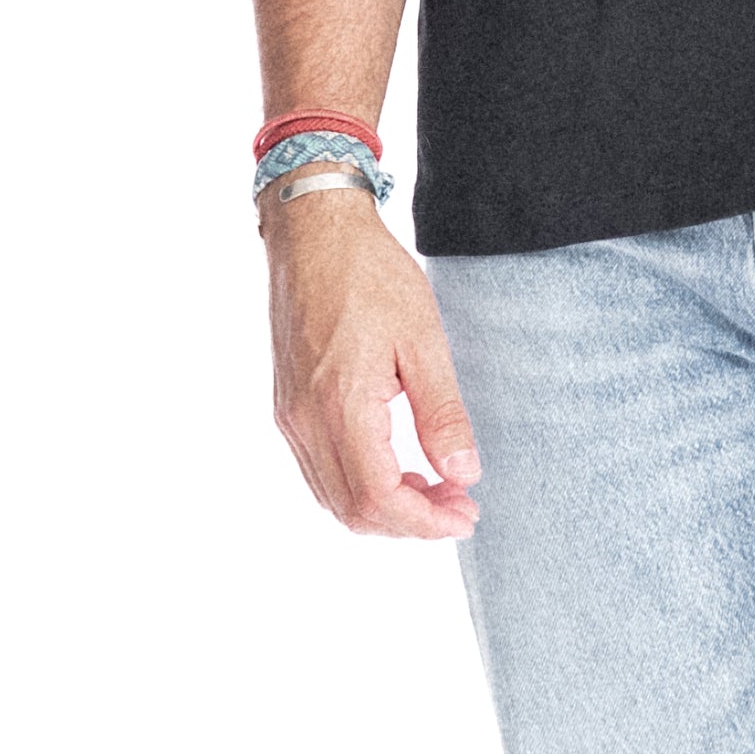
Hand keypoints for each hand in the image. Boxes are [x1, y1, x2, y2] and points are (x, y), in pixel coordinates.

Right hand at [266, 185, 482, 537]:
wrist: (312, 232)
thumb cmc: (369, 274)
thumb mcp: (423, 340)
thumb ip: (442, 413)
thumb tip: (463, 474)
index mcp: (340, 404)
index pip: (378, 498)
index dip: (426, 521)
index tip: (467, 512)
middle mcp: (304, 420)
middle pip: (352, 511)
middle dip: (410, 521)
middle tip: (459, 502)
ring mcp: (290, 416)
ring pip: (333, 498)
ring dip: (386, 508)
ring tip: (436, 486)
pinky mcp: (287, 407)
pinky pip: (320, 471)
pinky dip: (361, 486)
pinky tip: (399, 466)